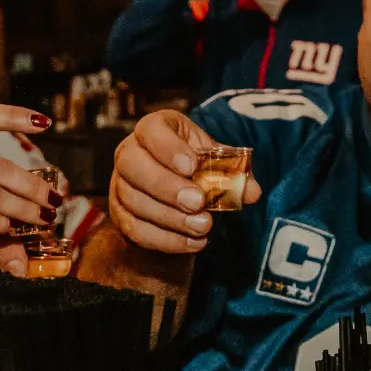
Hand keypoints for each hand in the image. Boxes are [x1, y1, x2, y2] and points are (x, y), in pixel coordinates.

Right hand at [111, 109, 262, 253]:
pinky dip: (164, 239)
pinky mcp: (120, 214)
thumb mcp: (215, 158)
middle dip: (165, 186)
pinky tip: (192, 242)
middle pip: (131, 165)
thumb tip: (251, 191)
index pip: (150, 130)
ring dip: (169, 218)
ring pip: (132, 200)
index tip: (192, 166)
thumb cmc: (195, 163)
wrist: (177, 183)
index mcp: (153, 129)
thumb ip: (233, 171)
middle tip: (198, 202)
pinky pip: (134, 229)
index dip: (168, 148)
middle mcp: (129, 153)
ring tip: (203, 226)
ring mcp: (119, 184)